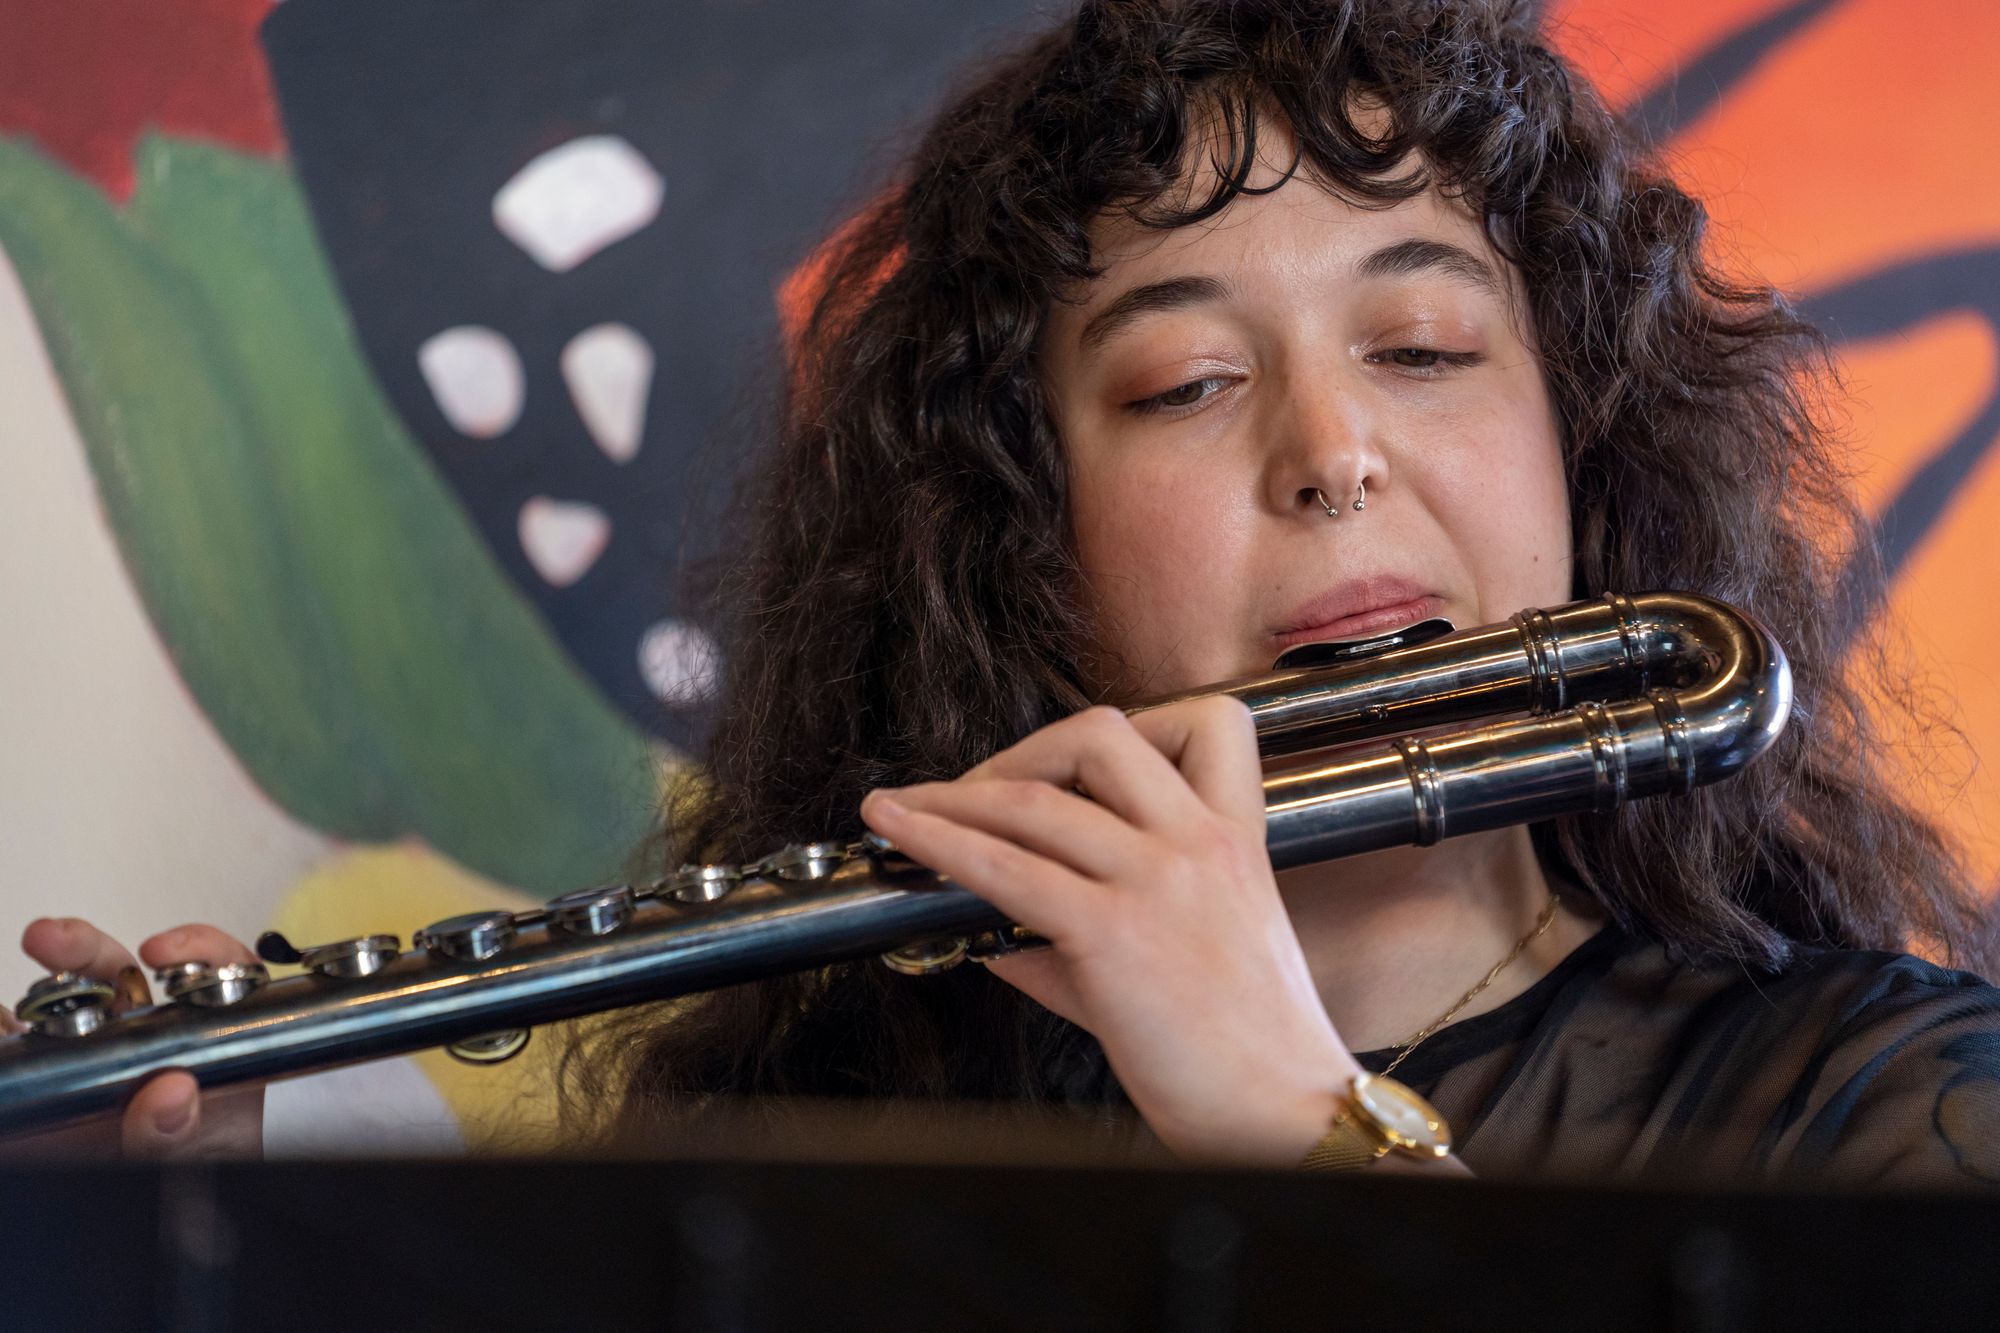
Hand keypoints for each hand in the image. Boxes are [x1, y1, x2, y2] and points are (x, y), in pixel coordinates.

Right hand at [1, 918, 264, 1158]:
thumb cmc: (194, 1171)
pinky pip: (17, 1053)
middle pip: (118, 974)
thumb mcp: (201, 1158)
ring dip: (34, 991)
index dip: (195, 950)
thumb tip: (170, 1095)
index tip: (162, 951)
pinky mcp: (48, 1087)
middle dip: (83, 947)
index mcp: (199, 1046)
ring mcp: (90, 1063)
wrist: (145, 1227)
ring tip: (9, 1002)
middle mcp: (144, 1043)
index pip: (210, 974)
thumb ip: (183, 1131)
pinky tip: (1, 1037)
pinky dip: (5, 1044)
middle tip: (51, 939)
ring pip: (58, 1007)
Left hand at [860, 698, 1360, 1165]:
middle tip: (974, 793)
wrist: (1284, 1113)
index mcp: (1235, 839)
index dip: (1125, 727)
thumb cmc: (1245, 1047)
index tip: (1065, 763)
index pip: (1203, 723)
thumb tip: (997, 934)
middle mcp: (1199, 843)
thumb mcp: (1189, 956)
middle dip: (1019, 753)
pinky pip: (1005, 868)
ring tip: (906, 811)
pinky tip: (901, 837)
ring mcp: (1158, 881)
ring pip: (1033, 798)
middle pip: (1098, 734)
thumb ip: (1093, 931)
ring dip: (952, 796)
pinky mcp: (1114, 933)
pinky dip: (937, 844)